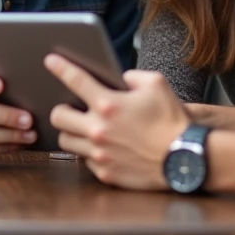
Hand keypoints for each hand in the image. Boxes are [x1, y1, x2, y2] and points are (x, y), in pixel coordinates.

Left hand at [45, 54, 189, 189]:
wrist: (184, 158)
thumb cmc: (172, 120)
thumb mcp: (156, 84)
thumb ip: (132, 76)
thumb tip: (120, 79)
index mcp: (109, 104)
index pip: (76, 80)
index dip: (60, 67)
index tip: (50, 60)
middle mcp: (98, 130)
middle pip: (58, 116)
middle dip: (61, 109)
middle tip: (70, 107)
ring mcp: (99, 154)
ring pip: (66, 141)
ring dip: (72, 132)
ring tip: (84, 128)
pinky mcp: (105, 173)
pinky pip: (85, 160)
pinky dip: (90, 152)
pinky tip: (102, 146)